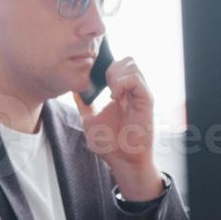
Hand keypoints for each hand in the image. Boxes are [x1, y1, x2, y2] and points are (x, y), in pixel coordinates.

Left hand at [74, 56, 163, 201]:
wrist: (122, 159)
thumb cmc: (110, 143)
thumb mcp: (89, 118)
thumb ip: (83, 103)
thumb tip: (73, 89)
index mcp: (122, 91)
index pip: (118, 64)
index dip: (104, 65)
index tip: (93, 77)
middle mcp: (133, 90)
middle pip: (126, 60)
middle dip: (110, 68)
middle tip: (103, 87)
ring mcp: (140, 93)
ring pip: (131, 64)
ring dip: (115, 75)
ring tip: (110, 94)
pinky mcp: (146, 100)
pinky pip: (135, 79)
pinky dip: (122, 83)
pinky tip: (114, 97)